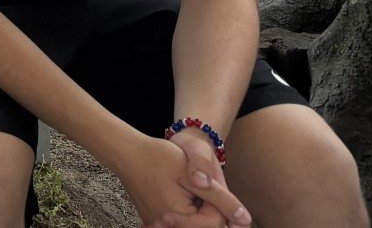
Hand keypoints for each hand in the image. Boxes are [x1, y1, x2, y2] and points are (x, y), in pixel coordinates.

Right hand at [113, 133, 249, 227]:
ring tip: (187, 190)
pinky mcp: (153, 222)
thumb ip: (221, 199)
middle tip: (196, 186)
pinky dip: (184, 214)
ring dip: (197, 212)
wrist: (125, 151)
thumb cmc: (157, 157)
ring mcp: (157, 225)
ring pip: (190, 224)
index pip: (214, 223)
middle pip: (202, 225)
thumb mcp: (193, 174)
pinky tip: (178, 194)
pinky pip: (176, 223)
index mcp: (177, 217)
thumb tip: (245, 220)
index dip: (220, 204)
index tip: (206, 184)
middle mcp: (164, 226)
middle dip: (208, 210)